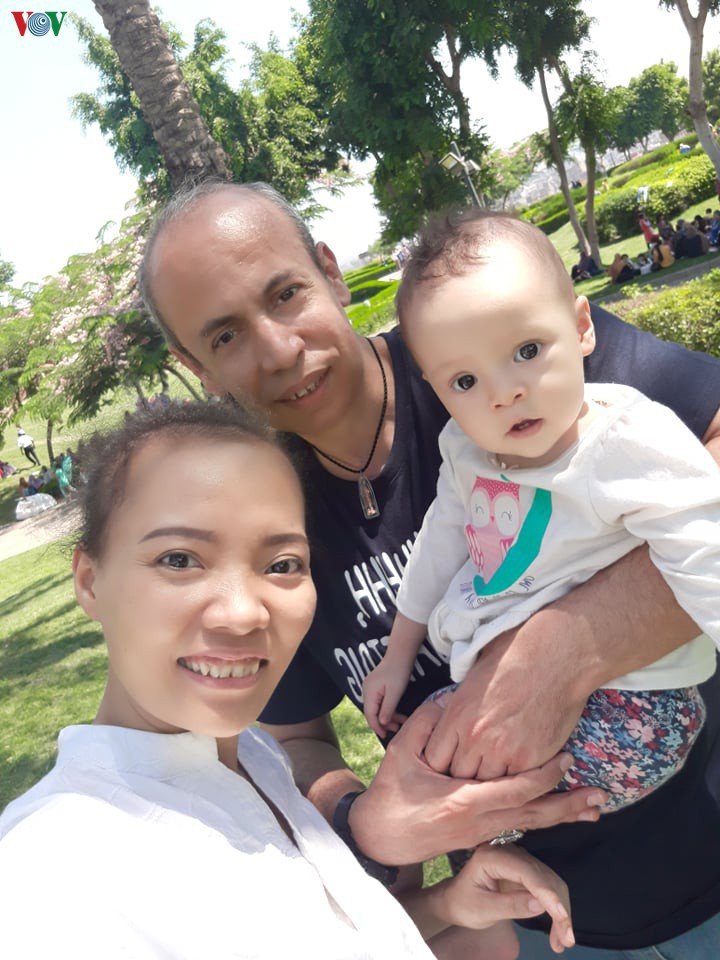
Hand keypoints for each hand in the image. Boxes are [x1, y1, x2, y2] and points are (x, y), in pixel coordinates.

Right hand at [348, 699, 605, 864]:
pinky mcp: (480, 838)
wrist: (379, 840)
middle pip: (532, 815)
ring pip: (529, 825)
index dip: (542, 776)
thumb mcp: (400, 754)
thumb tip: (448, 700)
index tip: (565, 759)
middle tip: (599, 796)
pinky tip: (561, 815)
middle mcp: (479, 823)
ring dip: (562, 815)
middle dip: (567, 805)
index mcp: (462, 801)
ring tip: (592, 808)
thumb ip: (426, 724)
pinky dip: (542, 820)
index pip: (513, 791)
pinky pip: (519, 828)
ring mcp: (481, 834)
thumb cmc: (390, 796)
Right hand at [363, 660, 407, 737]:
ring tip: (401, 723)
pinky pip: (380, 701)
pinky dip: (388, 708)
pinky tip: (398, 713)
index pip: (369, 714)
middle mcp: (367, 690)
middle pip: (372, 712)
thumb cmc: (399, 671)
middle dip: (384, 722)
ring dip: (388, 716)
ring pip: (377, 707)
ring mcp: (371, 688)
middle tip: (396, 730)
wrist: (400, 654)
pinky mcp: (377, 686)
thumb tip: (382, 723)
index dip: (376, 726)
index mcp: (369, 692)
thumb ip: (388, 709)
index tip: (385, 735)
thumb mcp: (395, 692)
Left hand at [424, 628, 586, 779]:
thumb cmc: (514, 655)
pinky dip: (516, 780)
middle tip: (471, 773)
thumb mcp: (474, 673)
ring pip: (486, 785)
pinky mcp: (530, 760)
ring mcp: (502, 751)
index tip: (449, 761)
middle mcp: (475, 737)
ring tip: (495, 774)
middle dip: (462, 777)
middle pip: (457, 777)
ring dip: (490, 781)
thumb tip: (448, 707)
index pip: (434, 757)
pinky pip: (516, 784)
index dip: (440, 762)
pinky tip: (518, 773)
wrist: (555, 657)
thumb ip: (459, 700)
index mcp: (456, 715)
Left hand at [441, 845, 574, 952]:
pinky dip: (556, 909)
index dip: (547, 893)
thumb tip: (541, 905)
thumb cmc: (464, 904)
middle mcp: (510, 853)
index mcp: (492, 856)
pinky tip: (558, 931)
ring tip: (562, 942)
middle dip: (559, 909)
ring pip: (551, 883)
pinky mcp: (526, 872)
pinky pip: (548, 889)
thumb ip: (510, 905)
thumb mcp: (482, 910)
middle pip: (544, 877)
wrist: (456, 900)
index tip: (561, 917)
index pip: (527, 872)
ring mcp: (520, 860)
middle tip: (565, 940)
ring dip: (561, 912)